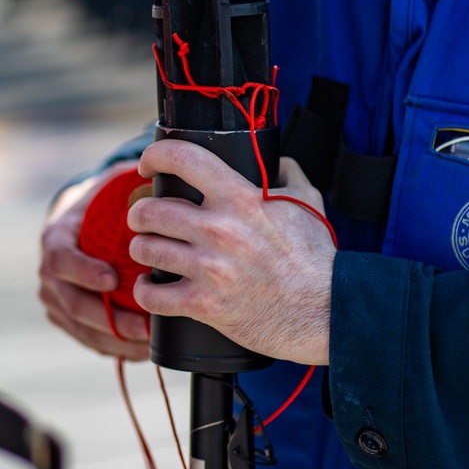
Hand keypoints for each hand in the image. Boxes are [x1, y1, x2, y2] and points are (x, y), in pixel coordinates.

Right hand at [40, 162, 150, 360]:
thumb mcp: (111, 185)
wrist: (82, 224)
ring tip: (150, 343)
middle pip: (70, 303)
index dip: (85, 272)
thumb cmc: (104, 203)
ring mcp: (56, 299)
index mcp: (56, 238)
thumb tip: (161, 168)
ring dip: (116, 340)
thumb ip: (130, 181)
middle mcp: (49, 273)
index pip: (62, 259)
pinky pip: (88, 339)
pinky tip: (142, 350)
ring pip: (80, 328)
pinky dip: (115, 347)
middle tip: (145, 326)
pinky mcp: (68, 319)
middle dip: (109, 319)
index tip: (113, 280)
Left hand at [128, 141, 334, 364]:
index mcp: (241, 198)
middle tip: (144, 219)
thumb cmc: (317, 258)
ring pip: (145, 249)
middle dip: (139, 214)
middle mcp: (220, 230)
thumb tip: (275, 160)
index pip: (183, 159)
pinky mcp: (205, 306)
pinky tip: (150, 287)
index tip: (148, 165)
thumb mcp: (308, 202)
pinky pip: (152, 295)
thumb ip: (288, 173)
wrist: (328, 312)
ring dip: (141, 249)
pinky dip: (144, 291)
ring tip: (148, 250)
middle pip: (150, 210)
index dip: (155, 156)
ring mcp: (210, 269)